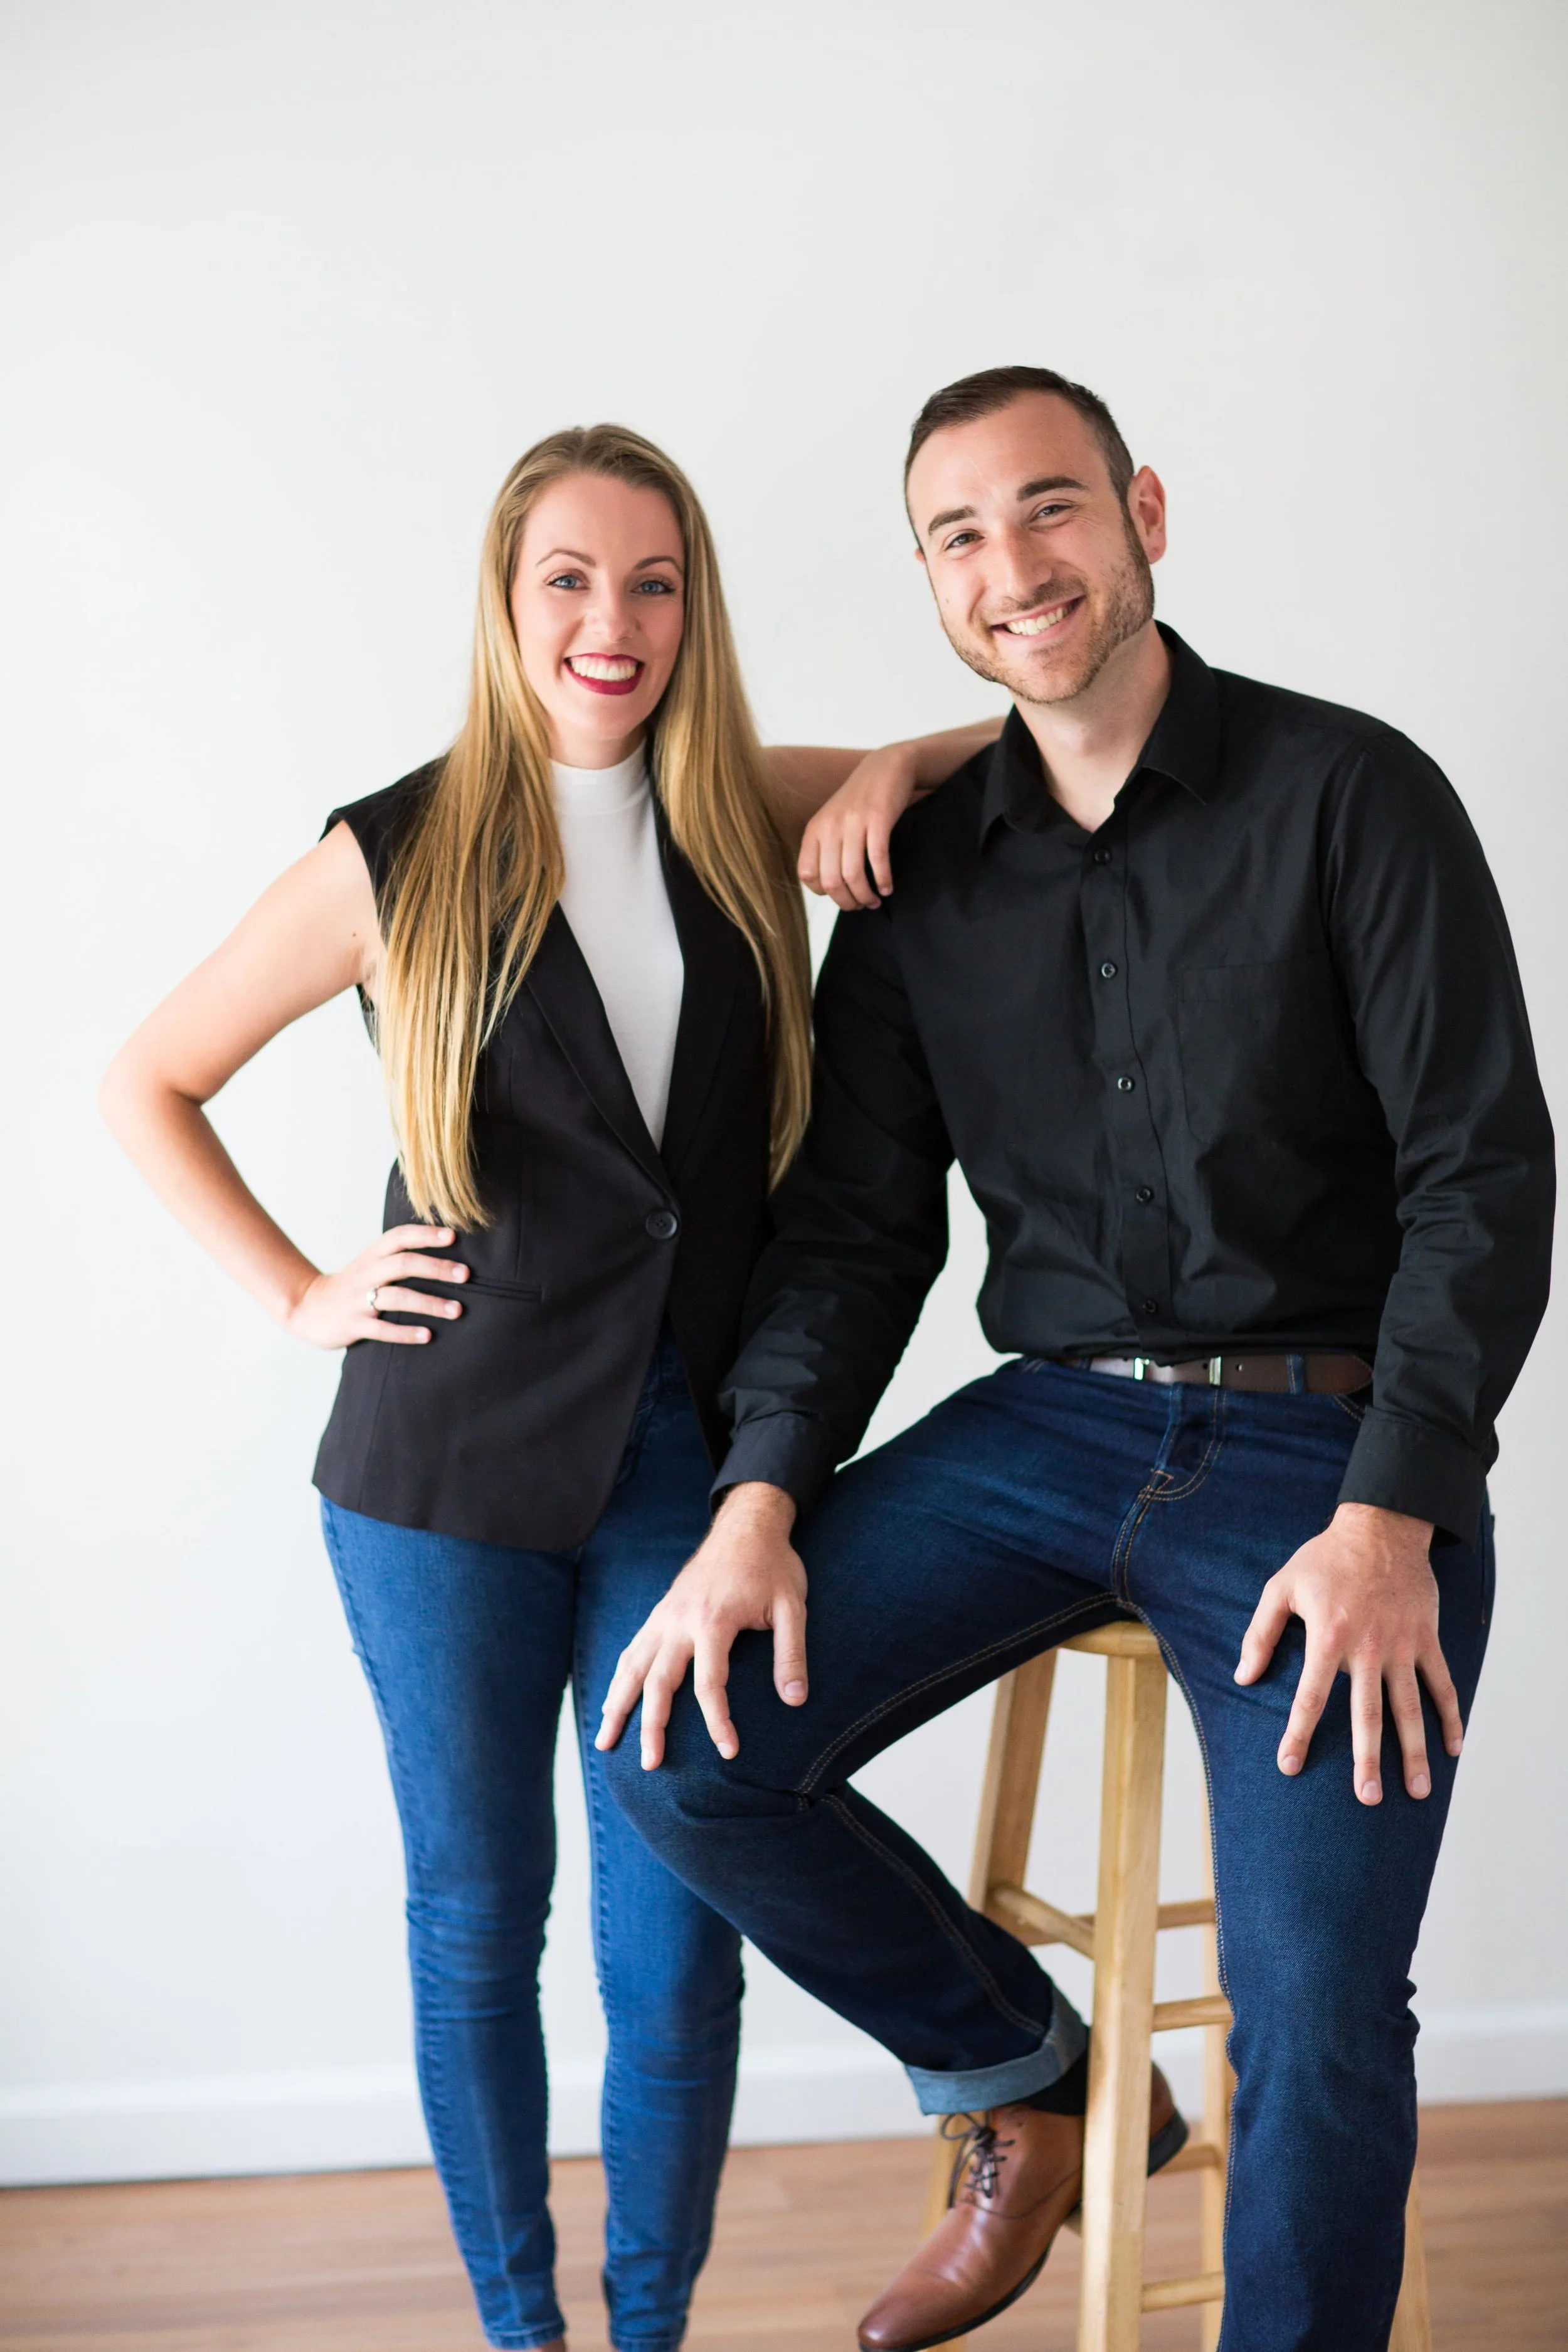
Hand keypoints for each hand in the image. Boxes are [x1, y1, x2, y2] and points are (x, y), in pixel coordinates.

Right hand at [282, 1224, 469, 1348]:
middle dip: (436, 1267)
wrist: (307, 1308)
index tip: (453, 1235)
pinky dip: (405, 1332)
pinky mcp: (353, 1325)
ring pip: (396, 1297)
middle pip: (402, 1264)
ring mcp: (358, 1300)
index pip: (399, 1237)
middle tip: (466, 1274)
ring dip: (429, 1303)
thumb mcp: (371, 1264)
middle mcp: (366, 1274)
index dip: (425, 1234)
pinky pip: (382, 1330)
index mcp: (372, 1256)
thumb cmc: (352, 1286)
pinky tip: (427, 1336)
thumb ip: (399, 1257)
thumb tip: (445, 1251)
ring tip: (457, 1310)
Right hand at [595, 1482, 806, 1767]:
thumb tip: (795, 1701)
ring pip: (633, 1666)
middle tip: (650, 1764)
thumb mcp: (793, 1607)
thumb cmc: (772, 1567)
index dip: (719, 1722)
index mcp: (713, 1621)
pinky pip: (633, 1649)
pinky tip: (612, 1702)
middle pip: (658, 1682)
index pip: (710, 1684)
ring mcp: (665, 1616)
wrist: (746, 1525)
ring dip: (618, 1705)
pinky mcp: (660, 1613)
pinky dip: (619, 1678)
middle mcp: (680, 1621)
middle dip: (651, 1726)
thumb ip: (791, 1654)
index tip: (729, 1752)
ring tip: (605, 1742)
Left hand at [798, 744, 923, 910]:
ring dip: (865, 896)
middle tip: (861, 905)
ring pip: (853, 874)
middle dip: (847, 902)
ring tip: (875, 901)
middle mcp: (830, 826)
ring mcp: (853, 821)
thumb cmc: (859, 801)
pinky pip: (877, 859)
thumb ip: (826, 849)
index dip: (824, 892)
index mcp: (814, 830)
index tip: (841, 894)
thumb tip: (831, 888)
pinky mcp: (878, 818)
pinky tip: (887, 888)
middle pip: (831, 881)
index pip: (807, 875)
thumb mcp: (833, 822)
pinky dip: (883, 880)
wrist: (886, 767)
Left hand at [1235, 1502, 1463, 1803]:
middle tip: (1368, 1797)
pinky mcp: (1426, 1638)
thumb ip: (1261, 1634)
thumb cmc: (1325, 1559)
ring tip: (1417, 1790)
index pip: (1310, 1696)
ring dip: (1414, 1751)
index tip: (1289, 1766)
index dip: (1298, 1734)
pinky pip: (1441, 1683)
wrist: (1380, 1527)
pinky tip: (1453, 1748)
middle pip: (1368, 1714)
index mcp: (1327, 1636)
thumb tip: (1244, 1677)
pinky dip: (1451, 1715)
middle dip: (1367, 1759)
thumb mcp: (1281, 1588)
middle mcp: (1367, 1647)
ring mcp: (1402, 1645)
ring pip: (1410, 1707)